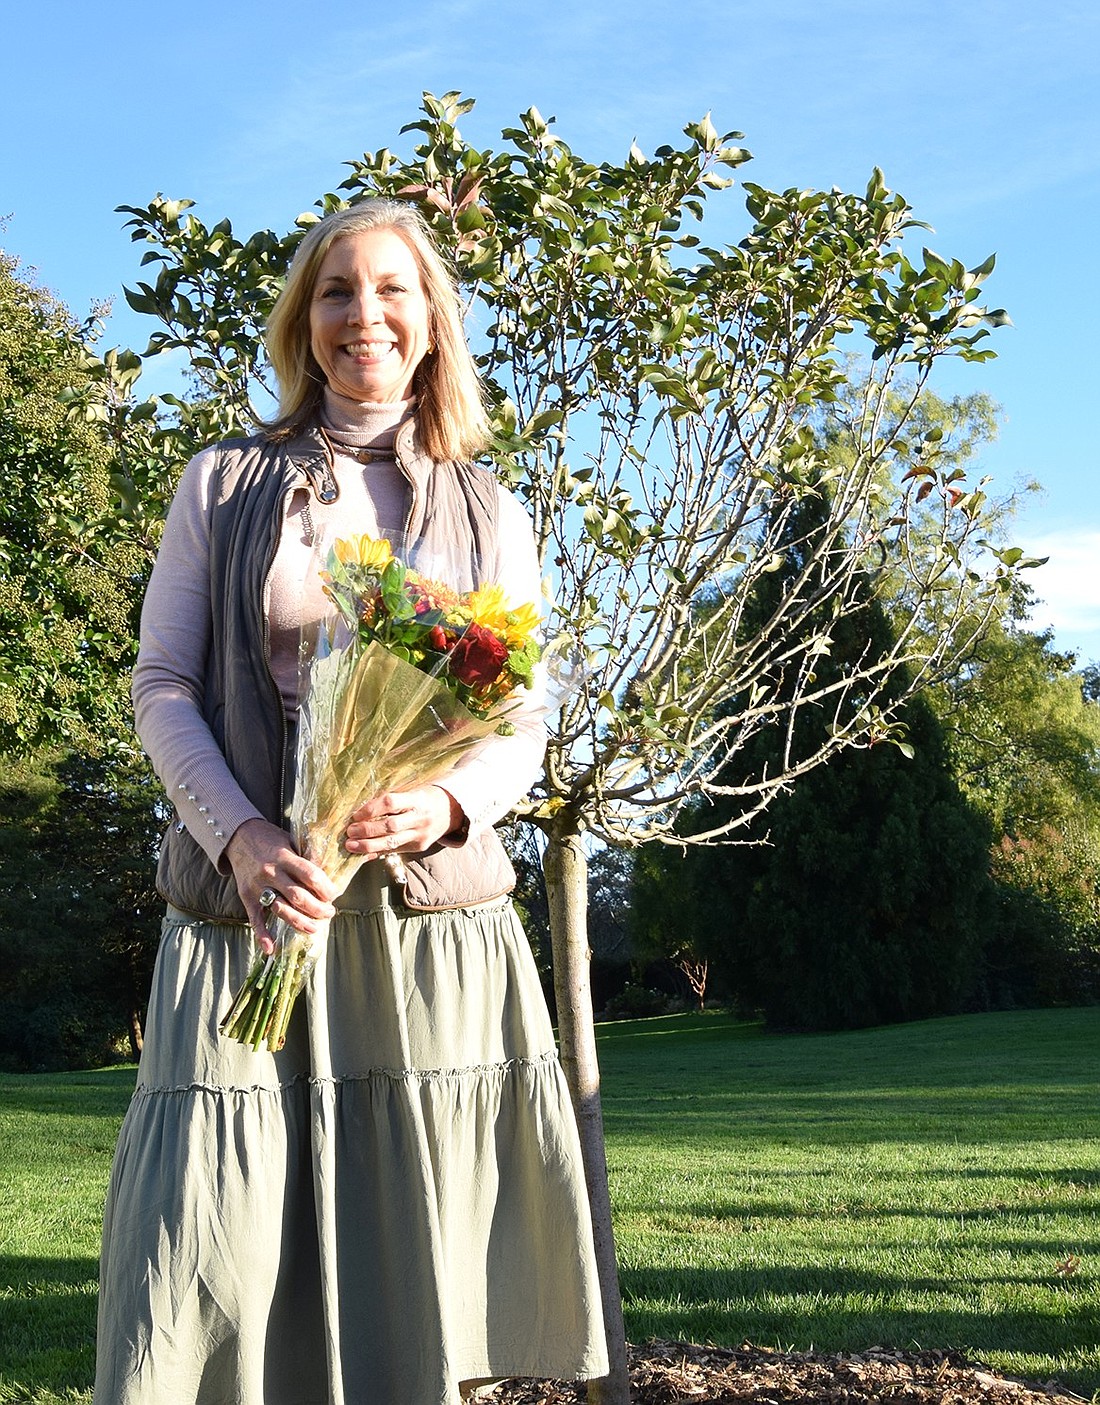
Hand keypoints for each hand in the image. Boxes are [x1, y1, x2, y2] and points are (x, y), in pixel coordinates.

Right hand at [225, 817, 337, 947]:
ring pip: (281, 910)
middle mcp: (271, 872)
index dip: (326, 888)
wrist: (237, 836)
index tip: (334, 894)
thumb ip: (305, 857)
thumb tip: (329, 874)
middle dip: (318, 908)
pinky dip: (262, 935)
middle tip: (329, 913)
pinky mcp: (246, 897)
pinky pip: (255, 919)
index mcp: (284, 857)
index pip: (310, 875)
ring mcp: (257, 886)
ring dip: (300, 922)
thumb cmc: (270, 838)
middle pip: (299, 896)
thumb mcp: (290, 840)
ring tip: (314, 928)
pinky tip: (271, 949)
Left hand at [344, 785, 462, 859]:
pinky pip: (395, 851)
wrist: (452, 811)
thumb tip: (361, 809)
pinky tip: (363, 855)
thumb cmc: (425, 797)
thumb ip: (392, 799)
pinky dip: (377, 853)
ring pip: (392, 843)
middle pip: (390, 826)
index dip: (371, 809)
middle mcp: (420, 818)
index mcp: (417, 799)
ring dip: (368, 845)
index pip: (391, 802)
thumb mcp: (413, 790)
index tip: (356, 814)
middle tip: (349, 831)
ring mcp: (421, 835)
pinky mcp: (419, 847)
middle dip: (367, 830)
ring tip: (351, 845)